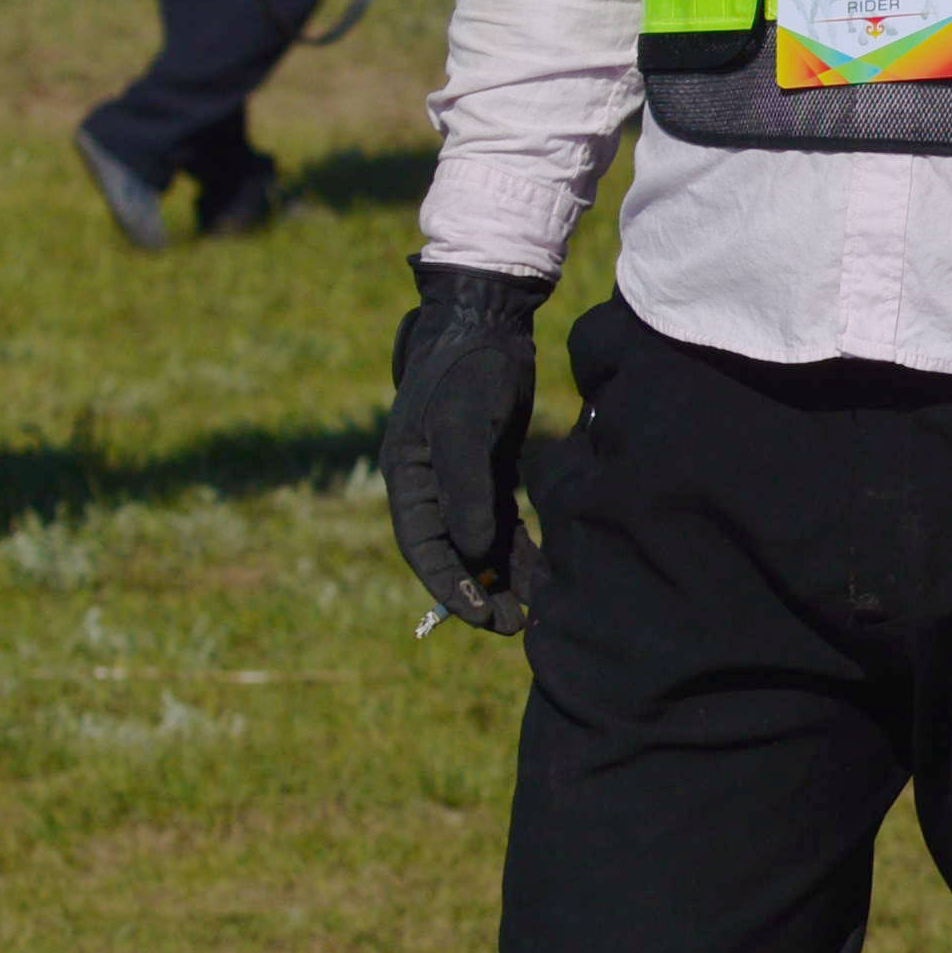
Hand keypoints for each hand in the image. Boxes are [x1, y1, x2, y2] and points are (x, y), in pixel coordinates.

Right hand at [381, 264, 548, 632]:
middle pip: (451, 552)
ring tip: (530, 616)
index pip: (423, 546)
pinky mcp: (489, 468)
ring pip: (479, 541)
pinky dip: (517, 549)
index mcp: (408, 478)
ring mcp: (458, 478)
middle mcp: (428, 485)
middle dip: (478, 591)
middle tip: (511, 628)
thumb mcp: (466, 426)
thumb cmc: (470, 371)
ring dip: (501, 577)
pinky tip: (543, 576)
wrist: (488, 324)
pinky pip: (500, 522)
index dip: (449, 584)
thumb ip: (465, 487)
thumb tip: (470, 547)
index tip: (479, 616)